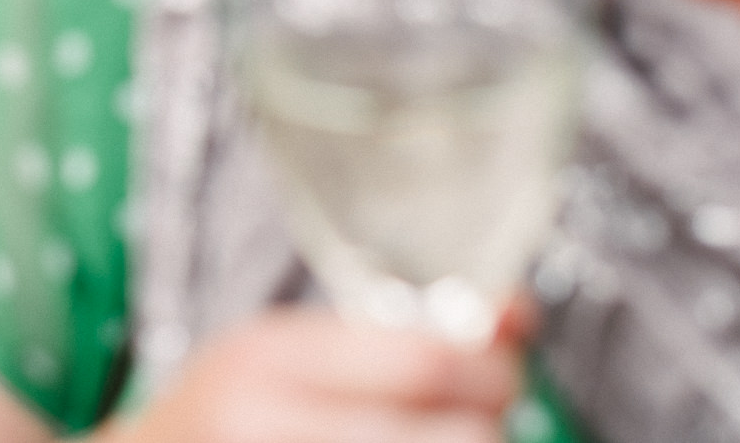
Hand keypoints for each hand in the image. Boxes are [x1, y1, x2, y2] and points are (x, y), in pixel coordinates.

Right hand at [108, 308, 521, 442]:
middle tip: (474, 422)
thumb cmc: (223, 422)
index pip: (426, 362)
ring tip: (438, 438)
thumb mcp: (283, 356)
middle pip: (453, 438)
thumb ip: (393, 337)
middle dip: (485, 428)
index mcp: (261, 361)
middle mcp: (261, 428)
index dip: (492, 370)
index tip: (499, 372)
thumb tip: (516, 311)